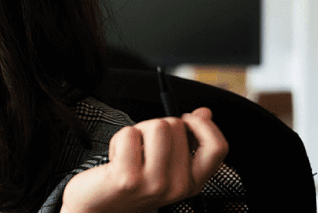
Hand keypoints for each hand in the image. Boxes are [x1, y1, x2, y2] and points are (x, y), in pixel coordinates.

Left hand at [61, 107, 227, 212]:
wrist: (99, 209)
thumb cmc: (132, 182)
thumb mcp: (166, 166)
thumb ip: (188, 141)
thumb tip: (204, 113)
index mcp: (193, 183)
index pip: (218, 148)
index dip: (204, 125)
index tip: (187, 120)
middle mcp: (178, 186)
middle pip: (178, 127)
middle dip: (156, 126)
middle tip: (143, 146)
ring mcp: (154, 184)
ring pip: (156, 126)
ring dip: (138, 131)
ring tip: (130, 151)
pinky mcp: (127, 179)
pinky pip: (129, 134)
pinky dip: (118, 139)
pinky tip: (115, 158)